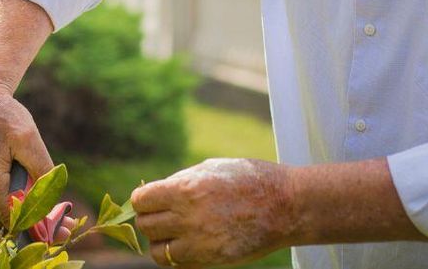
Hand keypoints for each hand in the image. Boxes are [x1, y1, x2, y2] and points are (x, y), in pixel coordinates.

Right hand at [0, 79, 57, 225]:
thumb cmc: (3, 116)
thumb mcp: (27, 139)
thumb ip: (40, 167)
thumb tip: (51, 193)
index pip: (14, 218)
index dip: (39, 227)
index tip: (62, 229)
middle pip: (15, 217)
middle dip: (42, 225)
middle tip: (69, 228)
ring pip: (14, 206)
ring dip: (38, 213)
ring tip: (64, 219)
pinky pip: (12, 194)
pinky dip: (30, 200)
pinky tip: (47, 203)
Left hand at [131, 158, 298, 266]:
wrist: (285, 206)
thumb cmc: (248, 179)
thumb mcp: (210, 168)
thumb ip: (179, 182)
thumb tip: (152, 193)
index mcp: (187, 189)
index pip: (142, 201)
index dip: (143, 200)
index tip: (151, 199)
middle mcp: (189, 217)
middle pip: (146, 225)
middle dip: (151, 219)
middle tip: (164, 215)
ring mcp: (200, 242)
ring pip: (157, 251)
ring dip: (161, 241)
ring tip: (174, 232)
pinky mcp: (211, 260)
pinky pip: (178, 264)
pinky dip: (177, 256)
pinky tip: (188, 243)